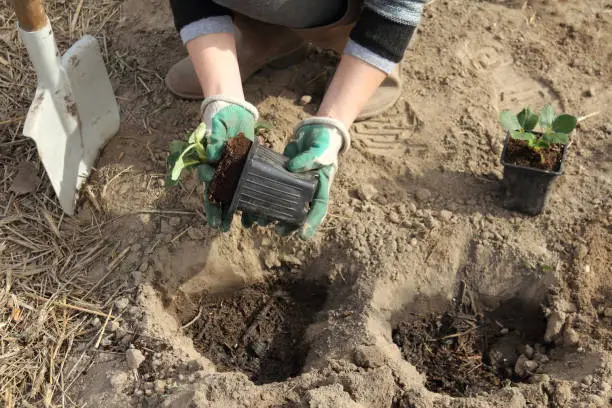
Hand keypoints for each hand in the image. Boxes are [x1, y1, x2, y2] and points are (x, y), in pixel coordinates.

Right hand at [198, 96, 257, 230]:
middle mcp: (218, 171)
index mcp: (209, 163)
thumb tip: (212, 156)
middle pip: (217, 195)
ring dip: (234, 211)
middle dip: (218, 212)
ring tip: (242, 225)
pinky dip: (249, 202)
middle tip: (221, 227)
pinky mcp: (243, 172)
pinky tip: (254, 215)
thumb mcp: (218, 125)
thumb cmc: (222, 119)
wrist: (234, 114)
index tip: (212, 200)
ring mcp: (231, 173)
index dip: (209, 192)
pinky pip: (245, 189)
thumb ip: (214, 138)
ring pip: (231, 196)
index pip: (207, 181)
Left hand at [243, 117, 349, 239]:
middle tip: (277, 230)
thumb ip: (309, 158)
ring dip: (271, 213)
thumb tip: (292, 168)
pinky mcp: (280, 176)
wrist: (315, 132)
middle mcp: (307, 190)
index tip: (302, 236)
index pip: (318, 209)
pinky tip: (249, 206)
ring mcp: (293, 184)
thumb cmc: (323, 142)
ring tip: (259, 221)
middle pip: (298, 212)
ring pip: (282, 204)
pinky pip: (270, 190)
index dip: (311, 223)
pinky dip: (261, 198)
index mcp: (320, 187)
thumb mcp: (320, 149)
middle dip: (287, 223)